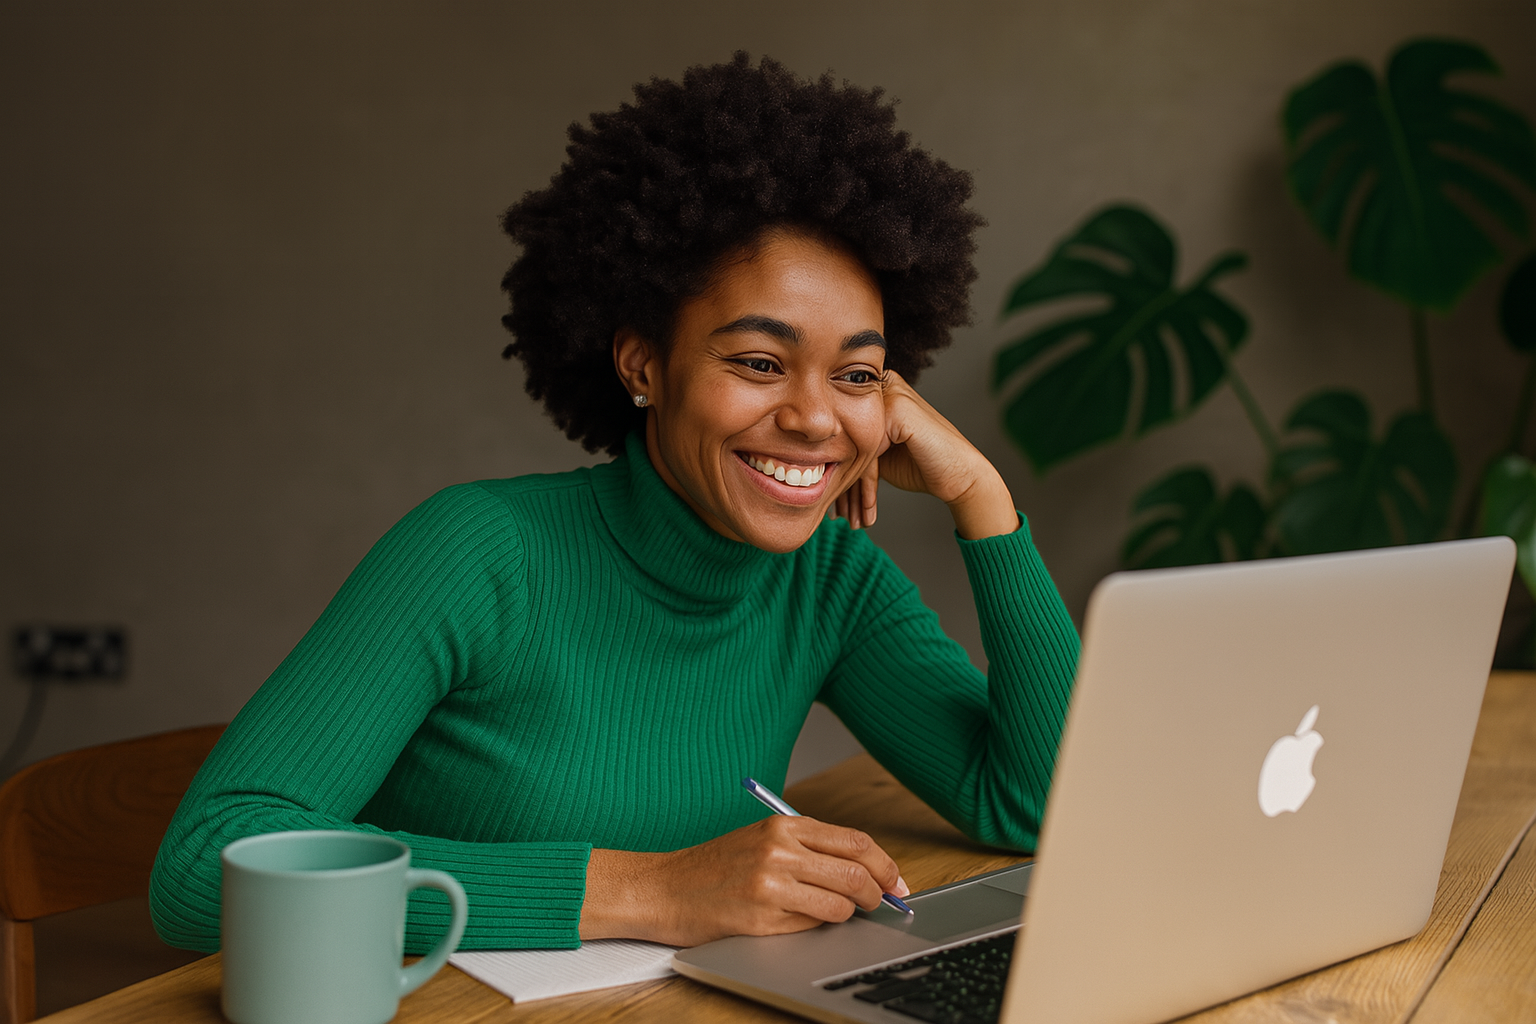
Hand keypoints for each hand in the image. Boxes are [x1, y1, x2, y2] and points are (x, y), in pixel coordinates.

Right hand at [579, 816, 908, 946]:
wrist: (662, 889)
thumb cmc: (712, 868)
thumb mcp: (761, 840)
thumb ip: (807, 849)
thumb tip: (863, 870)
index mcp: (784, 825)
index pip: (857, 841)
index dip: (886, 866)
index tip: (897, 883)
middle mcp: (780, 849)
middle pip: (858, 872)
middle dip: (879, 894)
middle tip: (882, 905)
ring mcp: (772, 883)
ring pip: (841, 904)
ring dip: (847, 915)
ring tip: (833, 914)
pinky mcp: (762, 917)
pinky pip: (813, 926)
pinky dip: (817, 928)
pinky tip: (799, 922)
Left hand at [831, 370, 1018, 539]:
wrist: (960, 476)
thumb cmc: (920, 465)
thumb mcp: (878, 453)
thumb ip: (852, 447)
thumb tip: (813, 464)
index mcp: (873, 393)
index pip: (840, 433)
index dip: (834, 471)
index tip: (832, 505)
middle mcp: (881, 388)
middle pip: (843, 441)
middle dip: (839, 483)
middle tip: (836, 516)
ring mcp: (890, 395)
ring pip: (853, 450)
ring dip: (851, 492)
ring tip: (849, 520)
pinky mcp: (898, 411)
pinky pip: (868, 454)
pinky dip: (867, 487)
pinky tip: (868, 511)